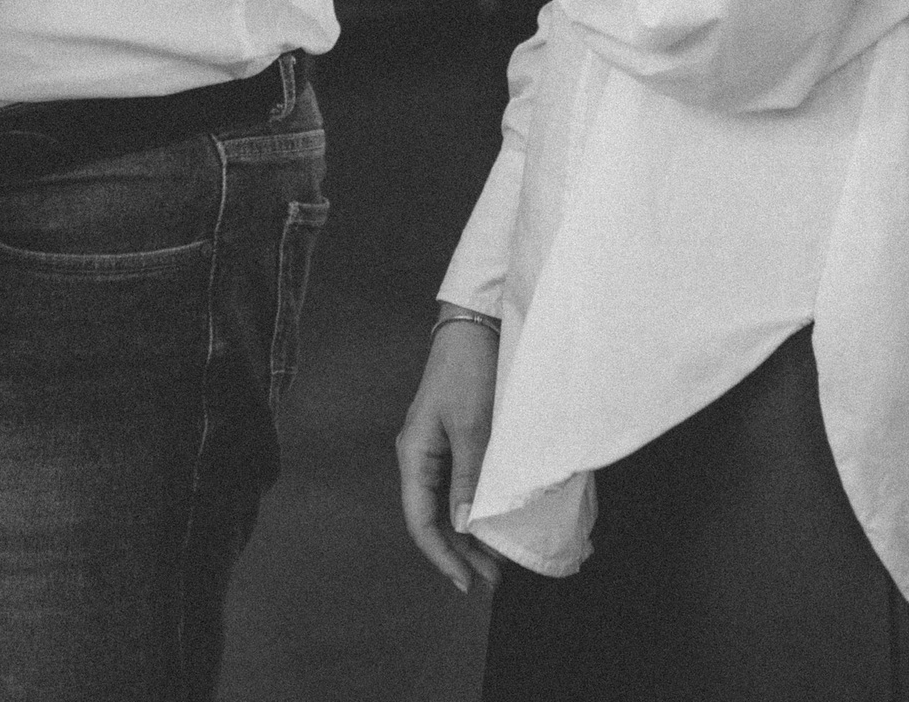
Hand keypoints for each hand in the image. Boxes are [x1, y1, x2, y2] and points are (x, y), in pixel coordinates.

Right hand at [396, 320, 502, 594]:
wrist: (474, 326)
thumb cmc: (468, 372)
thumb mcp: (471, 427)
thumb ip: (467, 478)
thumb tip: (465, 528)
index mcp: (413, 455)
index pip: (420, 520)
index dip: (442, 555)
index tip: (468, 582)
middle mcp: (419, 457)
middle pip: (431, 517)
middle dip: (458, 552)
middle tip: (491, 579)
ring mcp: (435, 449)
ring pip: (445, 505)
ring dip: (467, 535)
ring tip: (495, 562)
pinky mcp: (453, 441)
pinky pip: (457, 488)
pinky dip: (473, 510)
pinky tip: (491, 523)